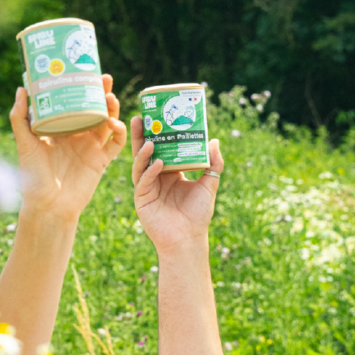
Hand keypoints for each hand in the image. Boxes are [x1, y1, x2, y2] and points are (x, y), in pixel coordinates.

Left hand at [8, 75, 126, 225]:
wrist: (48, 204)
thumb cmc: (32, 175)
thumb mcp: (24, 142)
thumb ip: (20, 117)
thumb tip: (22, 88)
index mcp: (61, 129)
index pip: (75, 103)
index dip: (82, 88)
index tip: (84, 71)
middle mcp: (78, 136)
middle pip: (95, 109)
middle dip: (102, 92)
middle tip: (104, 78)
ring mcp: (91, 148)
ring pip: (108, 122)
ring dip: (112, 109)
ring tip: (109, 97)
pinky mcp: (101, 161)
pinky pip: (116, 144)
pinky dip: (119, 132)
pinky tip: (114, 123)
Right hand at [130, 115, 224, 253]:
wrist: (188, 239)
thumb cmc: (198, 215)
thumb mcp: (209, 185)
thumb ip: (213, 164)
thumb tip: (214, 140)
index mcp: (170, 172)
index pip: (162, 148)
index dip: (159, 134)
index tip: (158, 116)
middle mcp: (156, 177)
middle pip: (146, 151)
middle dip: (141, 135)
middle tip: (140, 117)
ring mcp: (147, 187)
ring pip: (140, 164)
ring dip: (143, 151)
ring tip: (149, 139)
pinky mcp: (142, 199)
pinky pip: (144, 181)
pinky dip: (149, 170)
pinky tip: (157, 162)